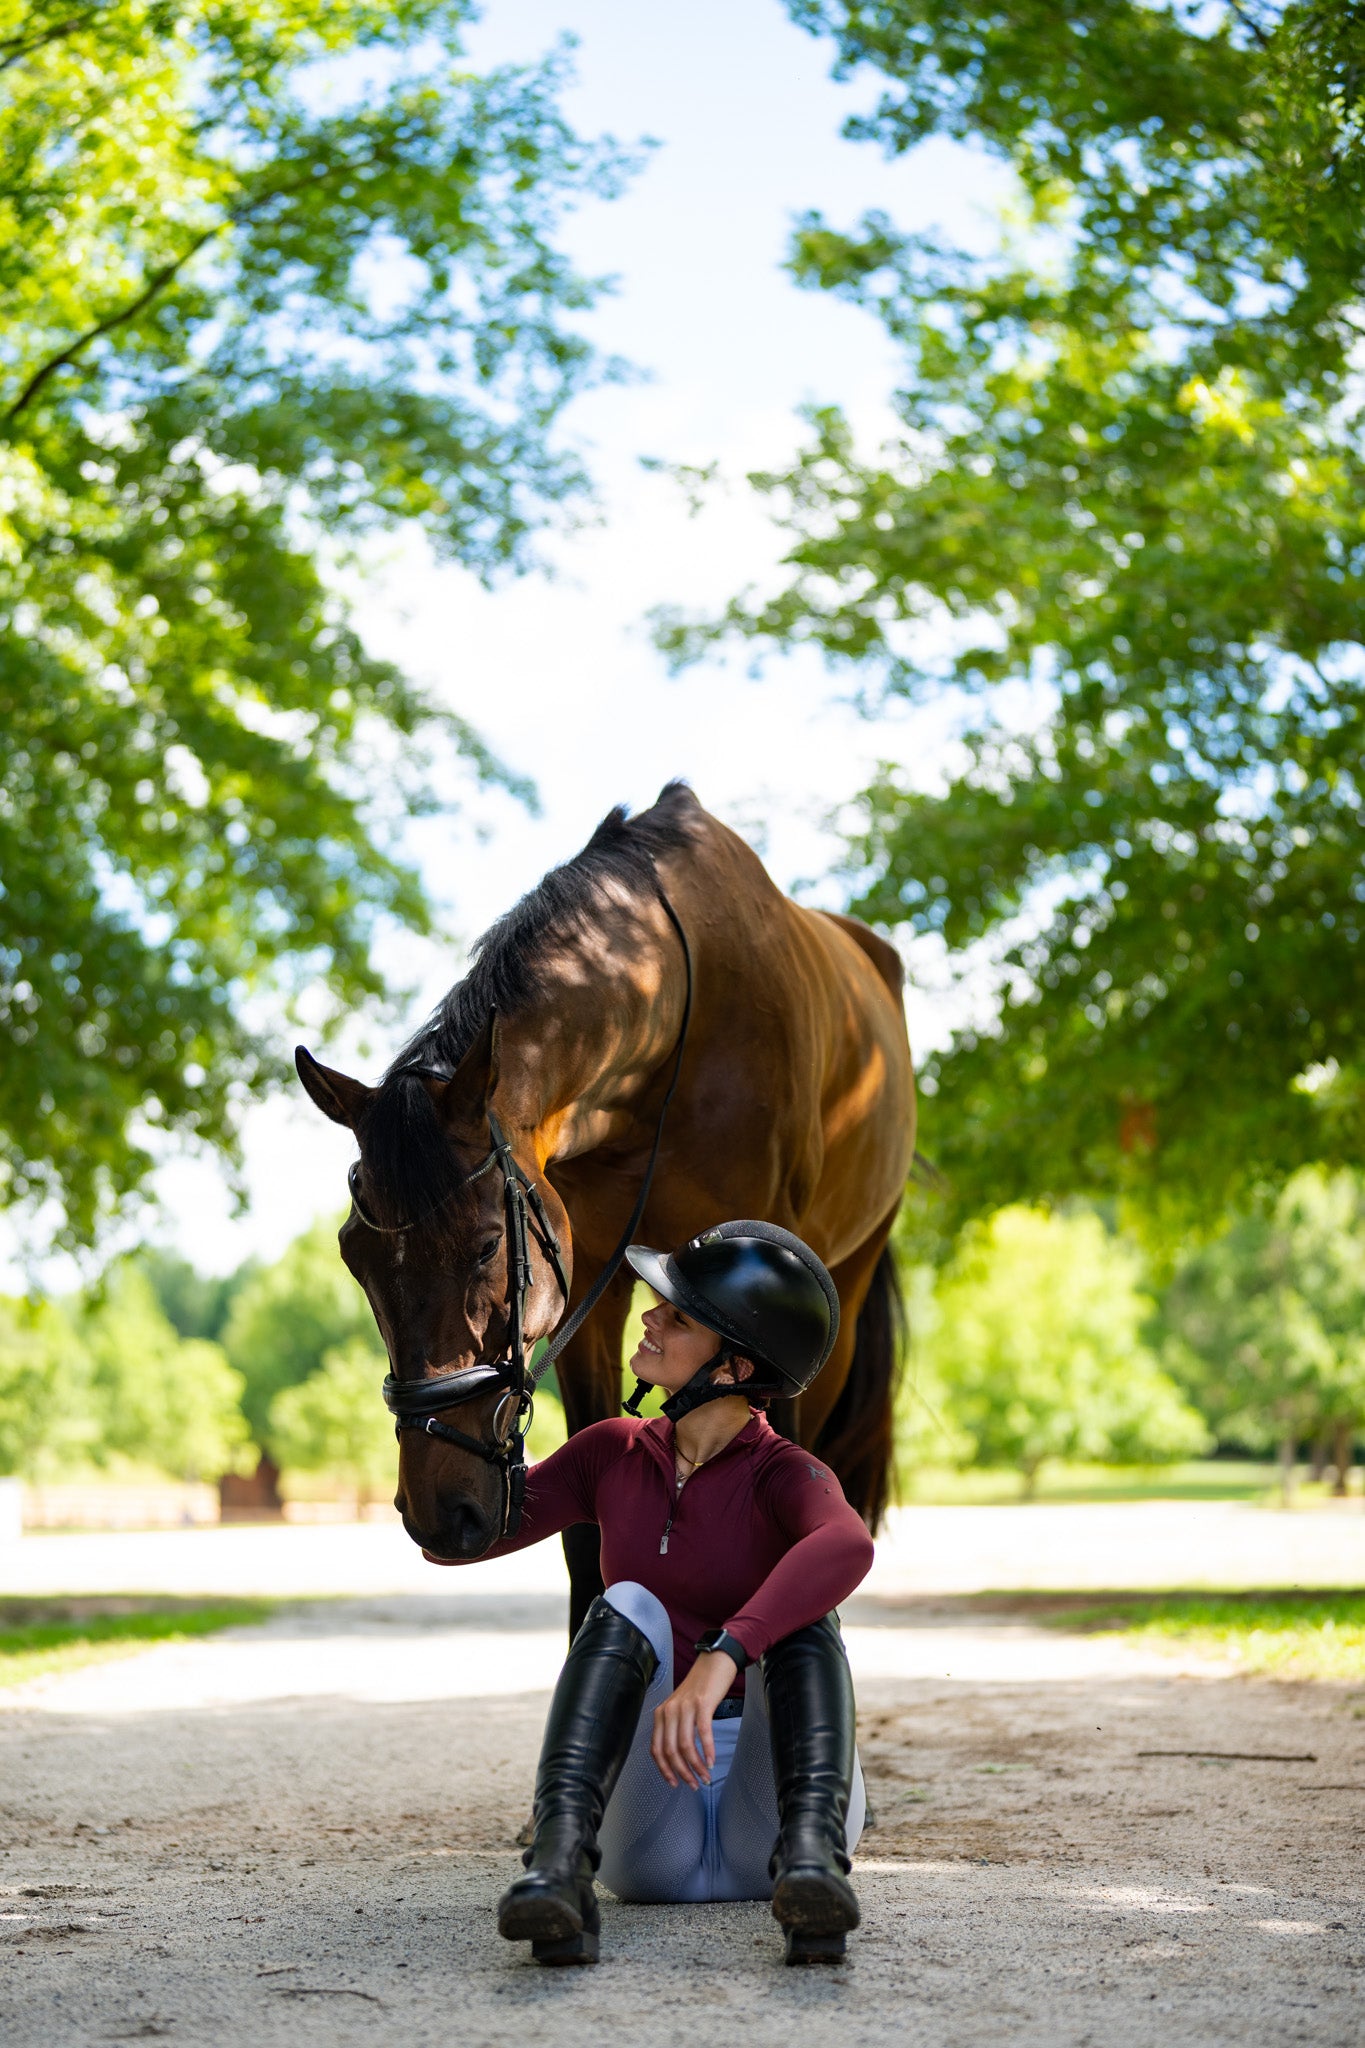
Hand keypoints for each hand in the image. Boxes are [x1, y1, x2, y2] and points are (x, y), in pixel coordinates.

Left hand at [650, 1649, 737, 1789]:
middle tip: (694, 1784)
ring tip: (705, 1777)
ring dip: (696, 1766)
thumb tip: (678, 1758)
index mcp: (661, 1713)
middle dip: (682, 1772)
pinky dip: (707, 1750)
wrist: (715, 1661)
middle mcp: (669, 1710)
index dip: (664, 1770)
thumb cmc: (700, 1687)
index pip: (656, 1749)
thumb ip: (675, 1727)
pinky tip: (712, 1761)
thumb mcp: (680, 1707)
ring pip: (685, 1745)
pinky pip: (703, 1733)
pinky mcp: (702, 1703)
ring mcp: (685, 1706)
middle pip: (670, 1751)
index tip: (674, 1783)